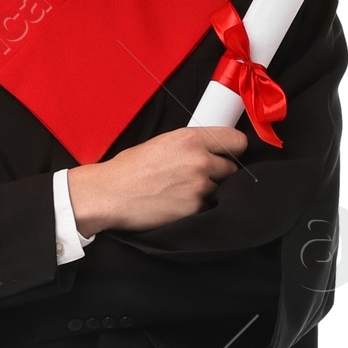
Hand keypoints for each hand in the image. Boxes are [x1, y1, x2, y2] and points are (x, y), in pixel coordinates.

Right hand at [66, 126, 246, 233]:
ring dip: (209, 193)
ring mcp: (199, 186)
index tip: (228, 156)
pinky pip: (208, 209)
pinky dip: (198, 209)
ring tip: (185, 193)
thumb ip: (190, 145)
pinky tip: (179, 205)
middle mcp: (200, 160)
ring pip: (221, 191)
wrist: (110, 194)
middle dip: (219, 175)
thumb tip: (210, 151)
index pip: (237, 141)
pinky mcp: (194, 209)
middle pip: (231, 169)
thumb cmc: (129, 169)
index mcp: (191, 138)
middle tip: (198, 178)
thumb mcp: (162, 143)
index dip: (233, 150)